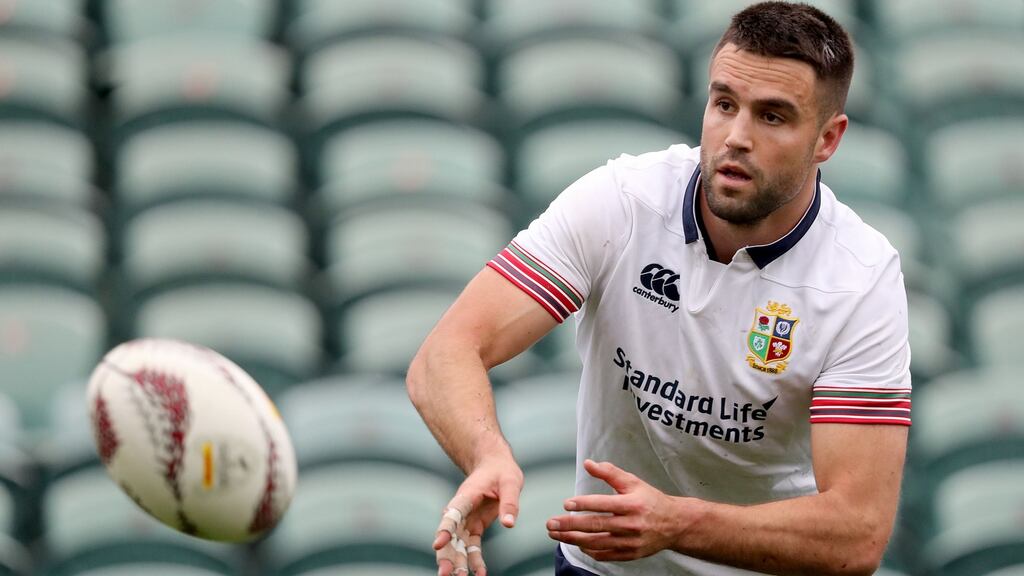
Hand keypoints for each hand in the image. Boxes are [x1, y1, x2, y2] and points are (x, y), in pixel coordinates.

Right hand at [434, 454, 523, 575]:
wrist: (495, 466)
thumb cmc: (501, 472)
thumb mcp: (511, 482)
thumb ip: (509, 503)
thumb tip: (509, 524)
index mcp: (466, 496)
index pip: (452, 514)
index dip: (445, 529)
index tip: (438, 544)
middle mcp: (461, 510)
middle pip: (450, 535)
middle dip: (446, 554)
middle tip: (444, 573)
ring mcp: (466, 520)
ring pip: (458, 544)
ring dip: (457, 562)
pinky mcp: (474, 527)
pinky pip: (472, 547)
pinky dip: (474, 560)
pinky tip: (479, 574)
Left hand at [546, 459, 685, 561]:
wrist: (674, 524)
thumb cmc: (650, 500)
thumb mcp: (632, 482)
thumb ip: (609, 472)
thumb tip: (587, 463)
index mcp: (632, 504)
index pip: (603, 504)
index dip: (583, 504)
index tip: (566, 503)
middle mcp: (631, 524)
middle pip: (596, 526)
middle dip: (570, 525)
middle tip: (551, 523)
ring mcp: (630, 542)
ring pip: (597, 543)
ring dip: (573, 539)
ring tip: (556, 534)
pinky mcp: (630, 554)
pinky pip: (605, 555)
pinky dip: (589, 551)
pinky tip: (577, 544)